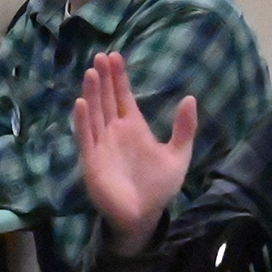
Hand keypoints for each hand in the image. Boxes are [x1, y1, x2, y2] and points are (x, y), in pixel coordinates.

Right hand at [71, 52, 198, 256]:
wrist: (144, 216)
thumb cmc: (158, 186)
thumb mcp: (178, 155)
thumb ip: (184, 129)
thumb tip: (190, 98)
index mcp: (134, 128)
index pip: (124, 97)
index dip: (120, 77)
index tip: (116, 56)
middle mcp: (115, 132)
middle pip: (107, 99)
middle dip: (105, 78)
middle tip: (101, 56)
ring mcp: (102, 145)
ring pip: (95, 113)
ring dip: (93, 93)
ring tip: (91, 72)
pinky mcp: (92, 160)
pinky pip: (86, 137)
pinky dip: (83, 121)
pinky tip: (81, 103)